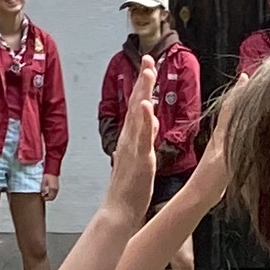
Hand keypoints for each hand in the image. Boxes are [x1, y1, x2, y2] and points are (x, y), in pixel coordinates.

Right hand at [103, 72, 159, 214]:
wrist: (119, 210)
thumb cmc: (129, 187)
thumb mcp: (139, 157)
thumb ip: (143, 137)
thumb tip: (150, 119)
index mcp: (131, 138)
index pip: (136, 106)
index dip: (142, 85)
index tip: (148, 66)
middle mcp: (129, 138)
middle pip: (135, 103)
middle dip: (142, 80)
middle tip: (148, 58)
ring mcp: (133, 147)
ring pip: (138, 114)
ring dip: (143, 92)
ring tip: (148, 72)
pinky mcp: (140, 159)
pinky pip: (142, 137)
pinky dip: (144, 120)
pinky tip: (146, 105)